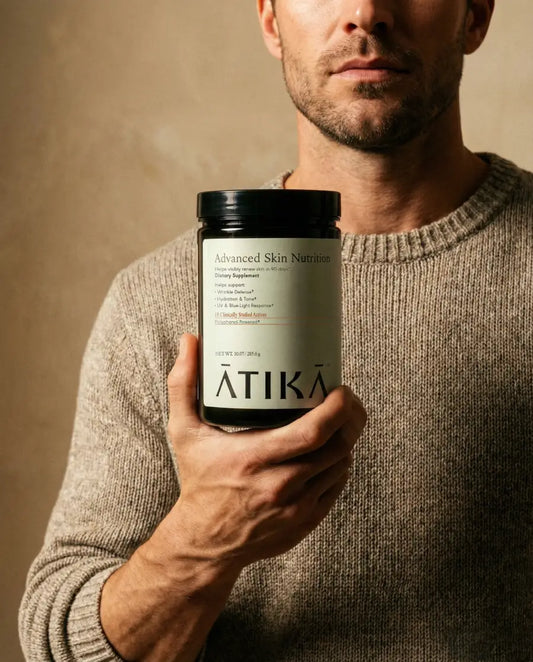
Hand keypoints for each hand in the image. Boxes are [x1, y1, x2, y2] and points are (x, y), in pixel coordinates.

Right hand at [165, 333, 366, 571]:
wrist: (204, 542)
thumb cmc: (198, 482)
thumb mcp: (183, 432)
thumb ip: (183, 384)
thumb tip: (189, 341)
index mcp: (255, 458)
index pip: (313, 431)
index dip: (338, 408)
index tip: (342, 389)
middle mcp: (281, 484)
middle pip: (337, 445)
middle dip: (351, 417)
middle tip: (347, 399)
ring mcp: (298, 507)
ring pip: (341, 464)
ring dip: (346, 439)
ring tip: (339, 421)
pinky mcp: (307, 521)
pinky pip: (338, 485)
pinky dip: (339, 464)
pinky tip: (331, 450)